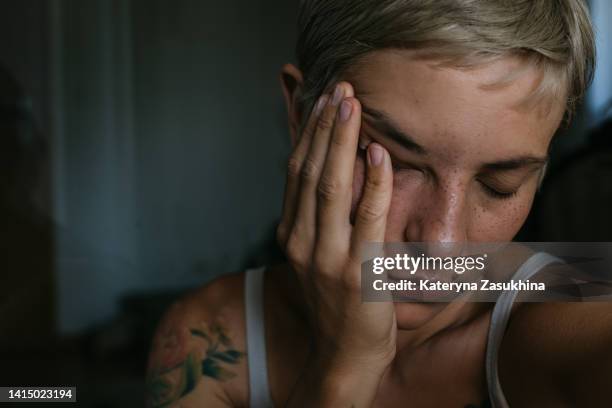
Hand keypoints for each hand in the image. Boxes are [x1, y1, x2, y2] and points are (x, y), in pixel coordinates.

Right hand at [277, 81, 395, 378]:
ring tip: (352, 105)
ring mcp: (327, 257)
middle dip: (325, 126)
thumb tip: (330, 174)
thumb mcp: (315, 257)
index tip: (321, 101)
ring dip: (342, 141)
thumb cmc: (334, 303)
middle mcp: (302, 241)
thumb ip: (317, 218)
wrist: (342, 356)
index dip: (308, 134)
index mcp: (291, 234)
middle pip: (310, 171)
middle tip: (340, 88)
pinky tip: (377, 153)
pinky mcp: (358, 272)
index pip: (295, 173)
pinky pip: (367, 218)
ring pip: (331, 186)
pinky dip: (372, 182)